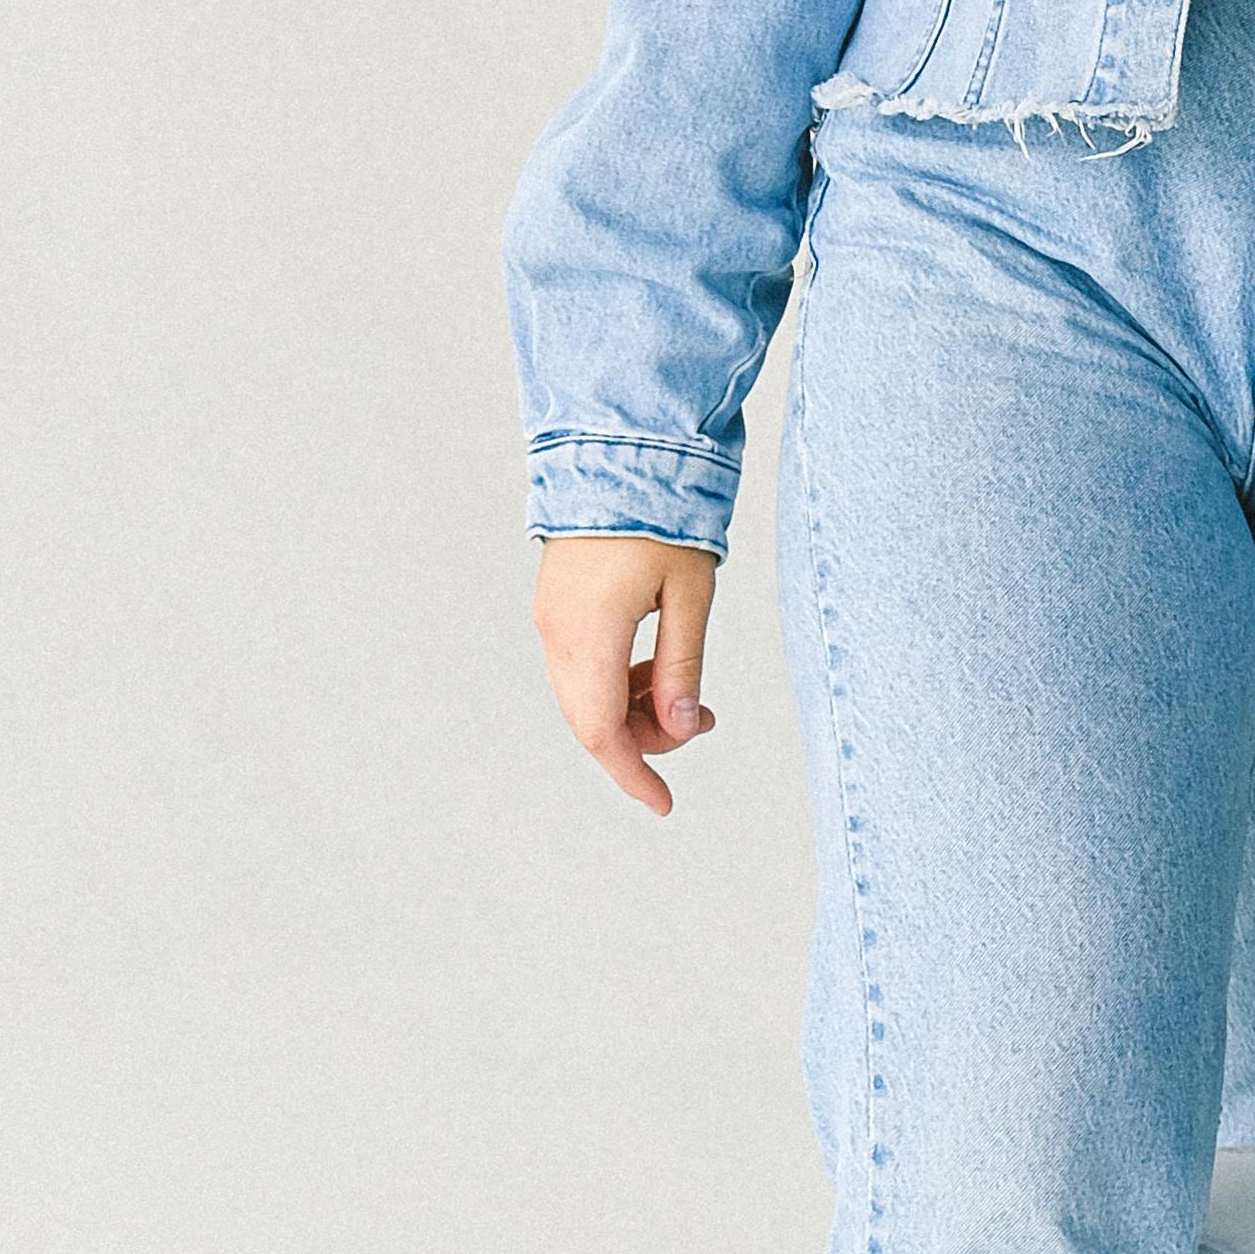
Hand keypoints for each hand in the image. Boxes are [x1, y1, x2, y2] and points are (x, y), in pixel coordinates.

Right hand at [534, 535, 722, 816]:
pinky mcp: (556, 602)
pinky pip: (580, 664)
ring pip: (584, 694)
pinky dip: (616, 681)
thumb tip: (682, 728)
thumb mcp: (690, 593)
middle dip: (645, 737)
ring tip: (688, 695)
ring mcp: (551, 617)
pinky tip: (655, 668)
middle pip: (591, 718)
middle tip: (703, 721)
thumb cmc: (662, 515)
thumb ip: (684, 665)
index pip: (602, 732)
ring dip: (633, 708)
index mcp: (589, 635)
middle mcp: (558, 633)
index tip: (664, 804)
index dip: (634, 774)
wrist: (616, 448)